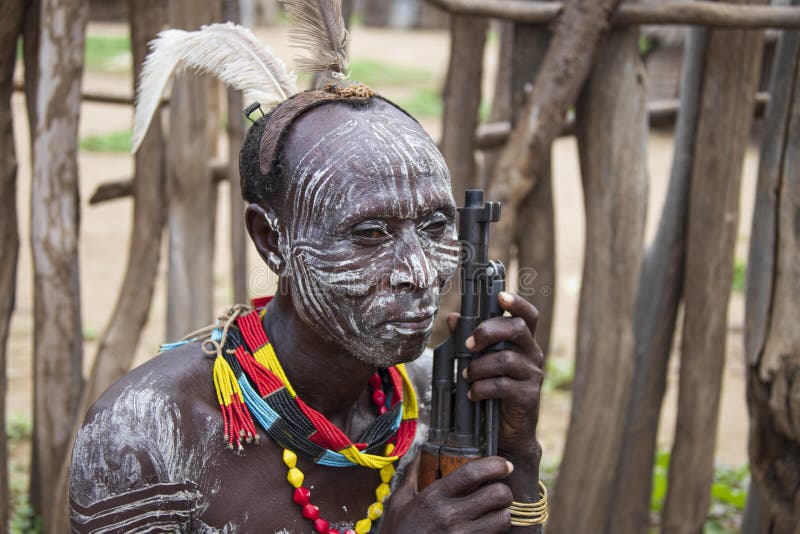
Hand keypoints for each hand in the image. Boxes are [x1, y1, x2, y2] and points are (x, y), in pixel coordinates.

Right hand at [381, 455, 512, 532]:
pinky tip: (486, 529)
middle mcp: (449, 516)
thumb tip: (419, 453)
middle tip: (499, 492)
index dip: (494, 465)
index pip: (471, 473)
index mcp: (433, 497)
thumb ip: (411, 477)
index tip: (503, 465)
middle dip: (504, 491)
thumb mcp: (398, 503)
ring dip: (502, 514)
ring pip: (502, 519)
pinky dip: (496, 532)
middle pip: (496, 494)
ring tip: (494, 513)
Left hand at [448, 292, 543, 463]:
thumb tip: (453, 318)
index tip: (500, 296)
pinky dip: (482, 388)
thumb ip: (468, 340)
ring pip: (506, 359)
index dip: (517, 303)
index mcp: (522, 342)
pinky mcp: (528, 396)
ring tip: (466, 376)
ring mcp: (533, 375)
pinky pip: (503, 385)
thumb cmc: (492, 392)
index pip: (527, 315)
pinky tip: (472, 394)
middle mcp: (532, 354)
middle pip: (518, 329)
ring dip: (479, 366)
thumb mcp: (478, 363)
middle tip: (468, 344)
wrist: (507, 433)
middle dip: (489, 331)